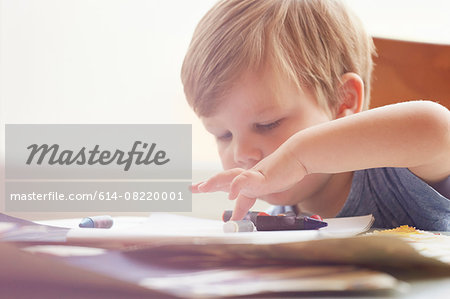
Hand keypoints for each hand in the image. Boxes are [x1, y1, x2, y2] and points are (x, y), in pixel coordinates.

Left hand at [192, 140, 308, 219]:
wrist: (298, 156)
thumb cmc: (283, 171)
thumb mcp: (264, 189)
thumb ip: (249, 199)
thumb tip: (237, 216)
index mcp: (246, 180)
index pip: (226, 184)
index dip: (212, 186)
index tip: (198, 187)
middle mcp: (246, 177)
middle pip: (222, 179)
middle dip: (207, 184)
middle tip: (192, 188)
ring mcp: (253, 176)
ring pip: (230, 177)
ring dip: (215, 182)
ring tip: (203, 187)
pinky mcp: (262, 176)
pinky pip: (247, 180)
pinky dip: (237, 186)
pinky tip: (230, 193)